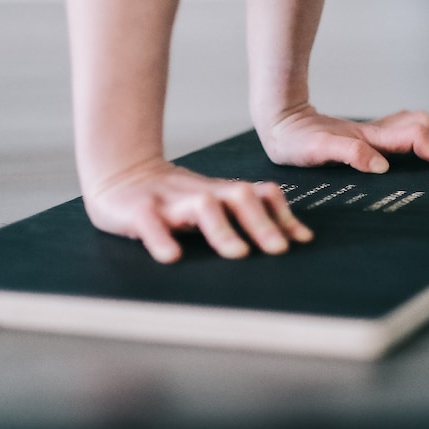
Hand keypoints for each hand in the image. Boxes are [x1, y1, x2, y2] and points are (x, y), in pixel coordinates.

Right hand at [83, 159, 312, 263]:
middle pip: (239, 197)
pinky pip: (151, 223)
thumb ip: (247, 216)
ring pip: (202, 207)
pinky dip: (162, 239)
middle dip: (261, 223)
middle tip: (278, 249)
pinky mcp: (140, 210)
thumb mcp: (215, 201)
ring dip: (223, 229)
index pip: (262, 195)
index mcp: (223, 192)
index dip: (284, 215)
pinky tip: (172, 256)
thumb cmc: (178, 197)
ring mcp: (172, 201)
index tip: (303, 240)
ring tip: (237, 253)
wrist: (125, 172)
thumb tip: (292, 239)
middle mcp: (203, 193)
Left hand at [257, 105, 428, 172]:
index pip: (411, 138)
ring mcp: (369, 133)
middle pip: (419, 128)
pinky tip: (421, 144)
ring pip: (412, 126)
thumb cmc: (294, 139)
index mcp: (367, 138)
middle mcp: (372, 133)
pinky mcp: (363, 136)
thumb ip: (349, 154)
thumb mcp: (317, 150)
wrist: (280, 120)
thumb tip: (381, 166)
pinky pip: (399, 131)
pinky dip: (419, 136)